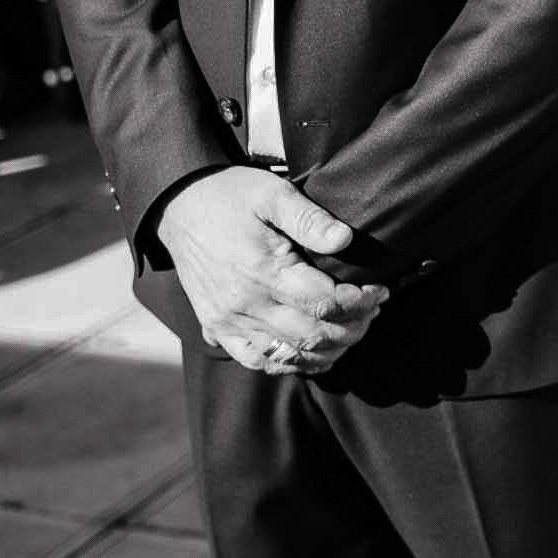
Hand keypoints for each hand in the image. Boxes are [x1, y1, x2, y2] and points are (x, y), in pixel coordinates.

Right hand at [155, 166, 387, 374]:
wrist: (179, 206)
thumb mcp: (273, 194)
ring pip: (288, 356)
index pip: (324, 303)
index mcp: (263, 272)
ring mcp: (228, 321)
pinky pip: (257, 360)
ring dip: (327, 350)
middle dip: (352, 328)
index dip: (359, 302)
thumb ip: (310, 219)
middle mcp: (245, 304)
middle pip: (312, 335)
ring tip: (351, 330)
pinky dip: (290, 363)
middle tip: (372, 312)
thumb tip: (345, 240)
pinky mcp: (216, 327)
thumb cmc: (231, 196)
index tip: (379, 291)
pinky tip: (313, 352)